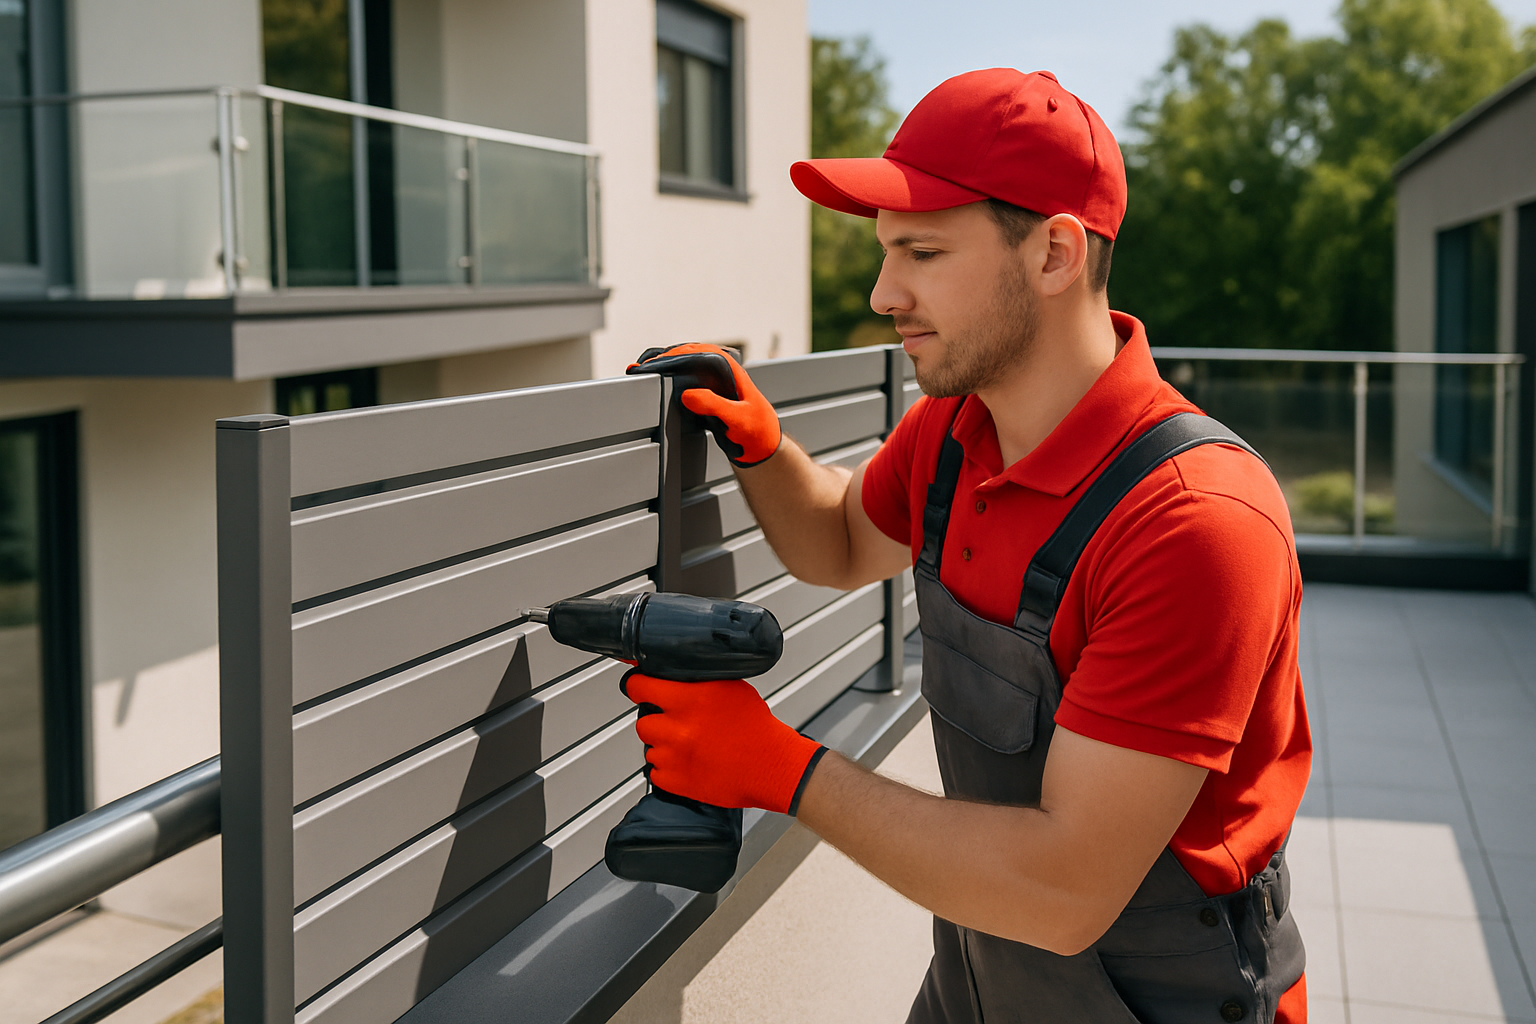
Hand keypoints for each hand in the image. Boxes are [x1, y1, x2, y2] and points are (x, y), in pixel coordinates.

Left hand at [623, 671, 825, 814]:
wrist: (773, 766)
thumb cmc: (756, 729)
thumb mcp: (729, 688)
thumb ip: (696, 680)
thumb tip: (667, 671)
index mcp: (689, 699)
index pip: (639, 686)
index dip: (638, 686)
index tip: (640, 687)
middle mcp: (678, 728)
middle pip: (643, 721)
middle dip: (658, 721)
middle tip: (677, 723)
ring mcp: (675, 758)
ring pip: (650, 748)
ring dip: (664, 746)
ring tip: (690, 745)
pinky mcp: (676, 783)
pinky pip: (656, 773)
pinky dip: (669, 770)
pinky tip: (690, 763)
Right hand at [627, 343, 781, 466]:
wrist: (761, 441)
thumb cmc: (755, 429)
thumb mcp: (737, 419)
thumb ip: (714, 406)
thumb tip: (687, 393)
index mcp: (727, 367)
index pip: (693, 354)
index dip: (669, 359)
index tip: (650, 367)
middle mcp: (718, 365)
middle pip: (683, 353)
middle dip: (659, 359)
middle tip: (637, 369)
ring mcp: (710, 375)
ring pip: (680, 361)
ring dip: (659, 364)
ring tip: (638, 370)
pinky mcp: (704, 386)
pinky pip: (682, 374)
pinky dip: (665, 374)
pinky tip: (651, 378)